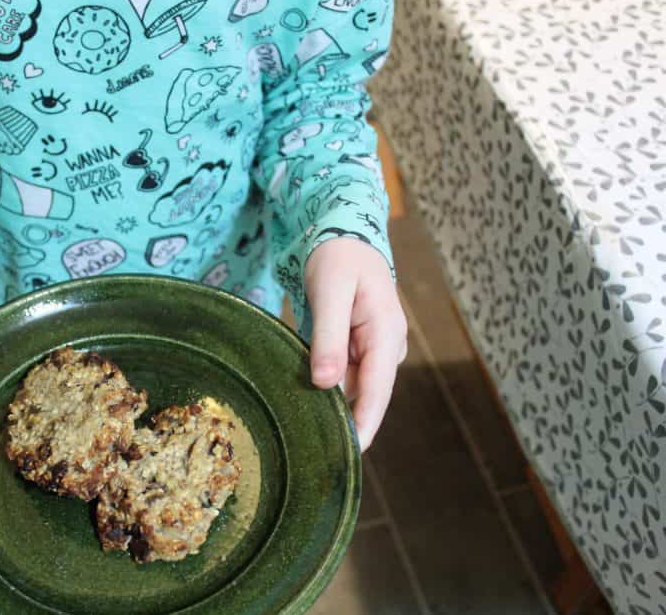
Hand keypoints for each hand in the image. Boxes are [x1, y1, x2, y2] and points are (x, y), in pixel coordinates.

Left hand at [304, 238, 407, 450]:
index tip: (352, 452)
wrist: (345, 237)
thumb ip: (328, 337)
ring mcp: (374, 349)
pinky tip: (305, 401)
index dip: (366, 423)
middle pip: (367, 395)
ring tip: (306, 430)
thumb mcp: (330, 292)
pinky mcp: (359, 349)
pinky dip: (326, 388)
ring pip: (353, 387)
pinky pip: (343, 376)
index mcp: (386, 332)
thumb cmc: (338, 259)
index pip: (377, 389)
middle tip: (317, 452)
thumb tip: (325, 384)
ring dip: (333, 405)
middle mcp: (386, 346)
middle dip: (346, 421)